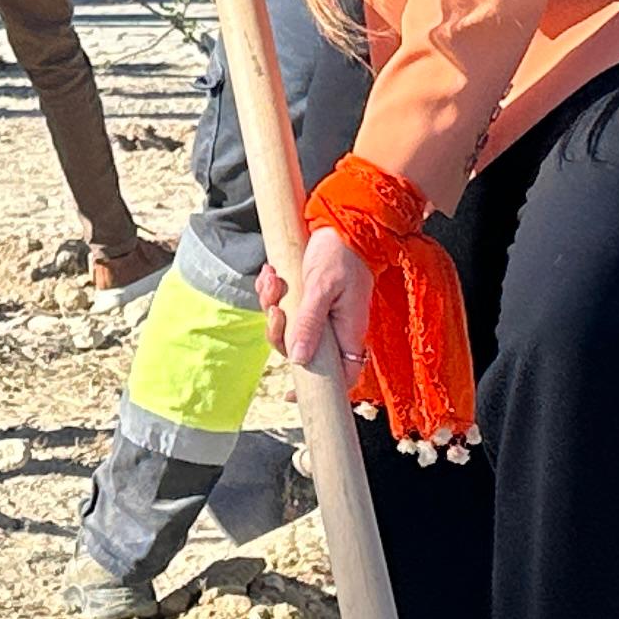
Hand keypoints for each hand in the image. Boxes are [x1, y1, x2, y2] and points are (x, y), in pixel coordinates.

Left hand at [262, 227, 374, 378]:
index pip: (341, 376)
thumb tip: (299, 361)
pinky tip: (271, 272)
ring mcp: (317, 314)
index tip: (290, 397)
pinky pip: (281, 306)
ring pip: (285, 328)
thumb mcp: (323, 288)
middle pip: (298, 351)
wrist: (341, 221)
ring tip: (273, 279)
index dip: (319, 391)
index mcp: (347, 332)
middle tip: (275, 308)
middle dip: (278, 331)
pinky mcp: (304, 299)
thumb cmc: (340, 254)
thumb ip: (311, 323)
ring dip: (271, 304)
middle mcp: (332, 328)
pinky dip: (271, 291)